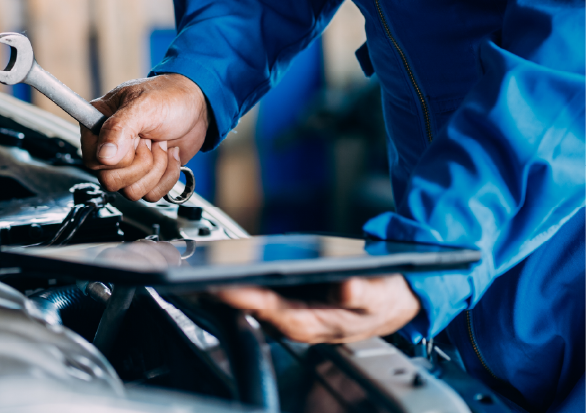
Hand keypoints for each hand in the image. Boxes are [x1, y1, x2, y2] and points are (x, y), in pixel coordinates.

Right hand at [82, 73, 209, 201]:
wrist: (197, 105)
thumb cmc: (168, 96)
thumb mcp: (143, 106)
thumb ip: (119, 128)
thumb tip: (104, 156)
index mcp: (98, 126)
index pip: (93, 161)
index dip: (120, 157)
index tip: (137, 138)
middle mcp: (108, 148)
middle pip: (111, 182)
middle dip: (141, 164)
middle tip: (150, 141)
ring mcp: (127, 165)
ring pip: (132, 192)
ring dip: (156, 168)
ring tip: (161, 144)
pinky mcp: (146, 176)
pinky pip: (151, 195)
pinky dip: (168, 175)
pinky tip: (169, 154)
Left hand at [217, 275, 420, 343]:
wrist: (399, 299)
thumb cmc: (389, 296)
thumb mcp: (383, 292)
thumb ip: (363, 293)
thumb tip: (342, 290)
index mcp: (323, 322)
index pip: (280, 313)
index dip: (254, 302)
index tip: (229, 290)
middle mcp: (305, 323)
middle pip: (261, 312)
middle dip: (231, 299)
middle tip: (203, 282)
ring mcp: (298, 316)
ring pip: (259, 309)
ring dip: (232, 297)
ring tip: (204, 279)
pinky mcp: (295, 306)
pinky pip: (264, 300)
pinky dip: (244, 291)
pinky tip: (227, 279)